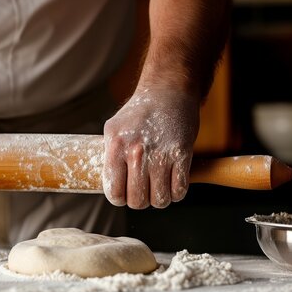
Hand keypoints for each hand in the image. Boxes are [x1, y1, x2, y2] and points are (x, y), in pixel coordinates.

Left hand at [103, 84, 199, 208]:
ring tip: (157, 185)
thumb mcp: (114, 129)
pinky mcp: (183, 154)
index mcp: (116, 146)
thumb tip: (108, 184)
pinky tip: (172, 181)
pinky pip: (179, 191)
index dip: (119, 198)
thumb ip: (109, 157)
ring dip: (159, 198)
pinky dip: (176, 192)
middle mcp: (137, 152)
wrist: (168, 91)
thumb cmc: (139, 113)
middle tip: (142, 189)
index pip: (114, 192)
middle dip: (139, 200)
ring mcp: (161, 154)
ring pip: (159, 200)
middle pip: (137, 201)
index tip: (123, 194)